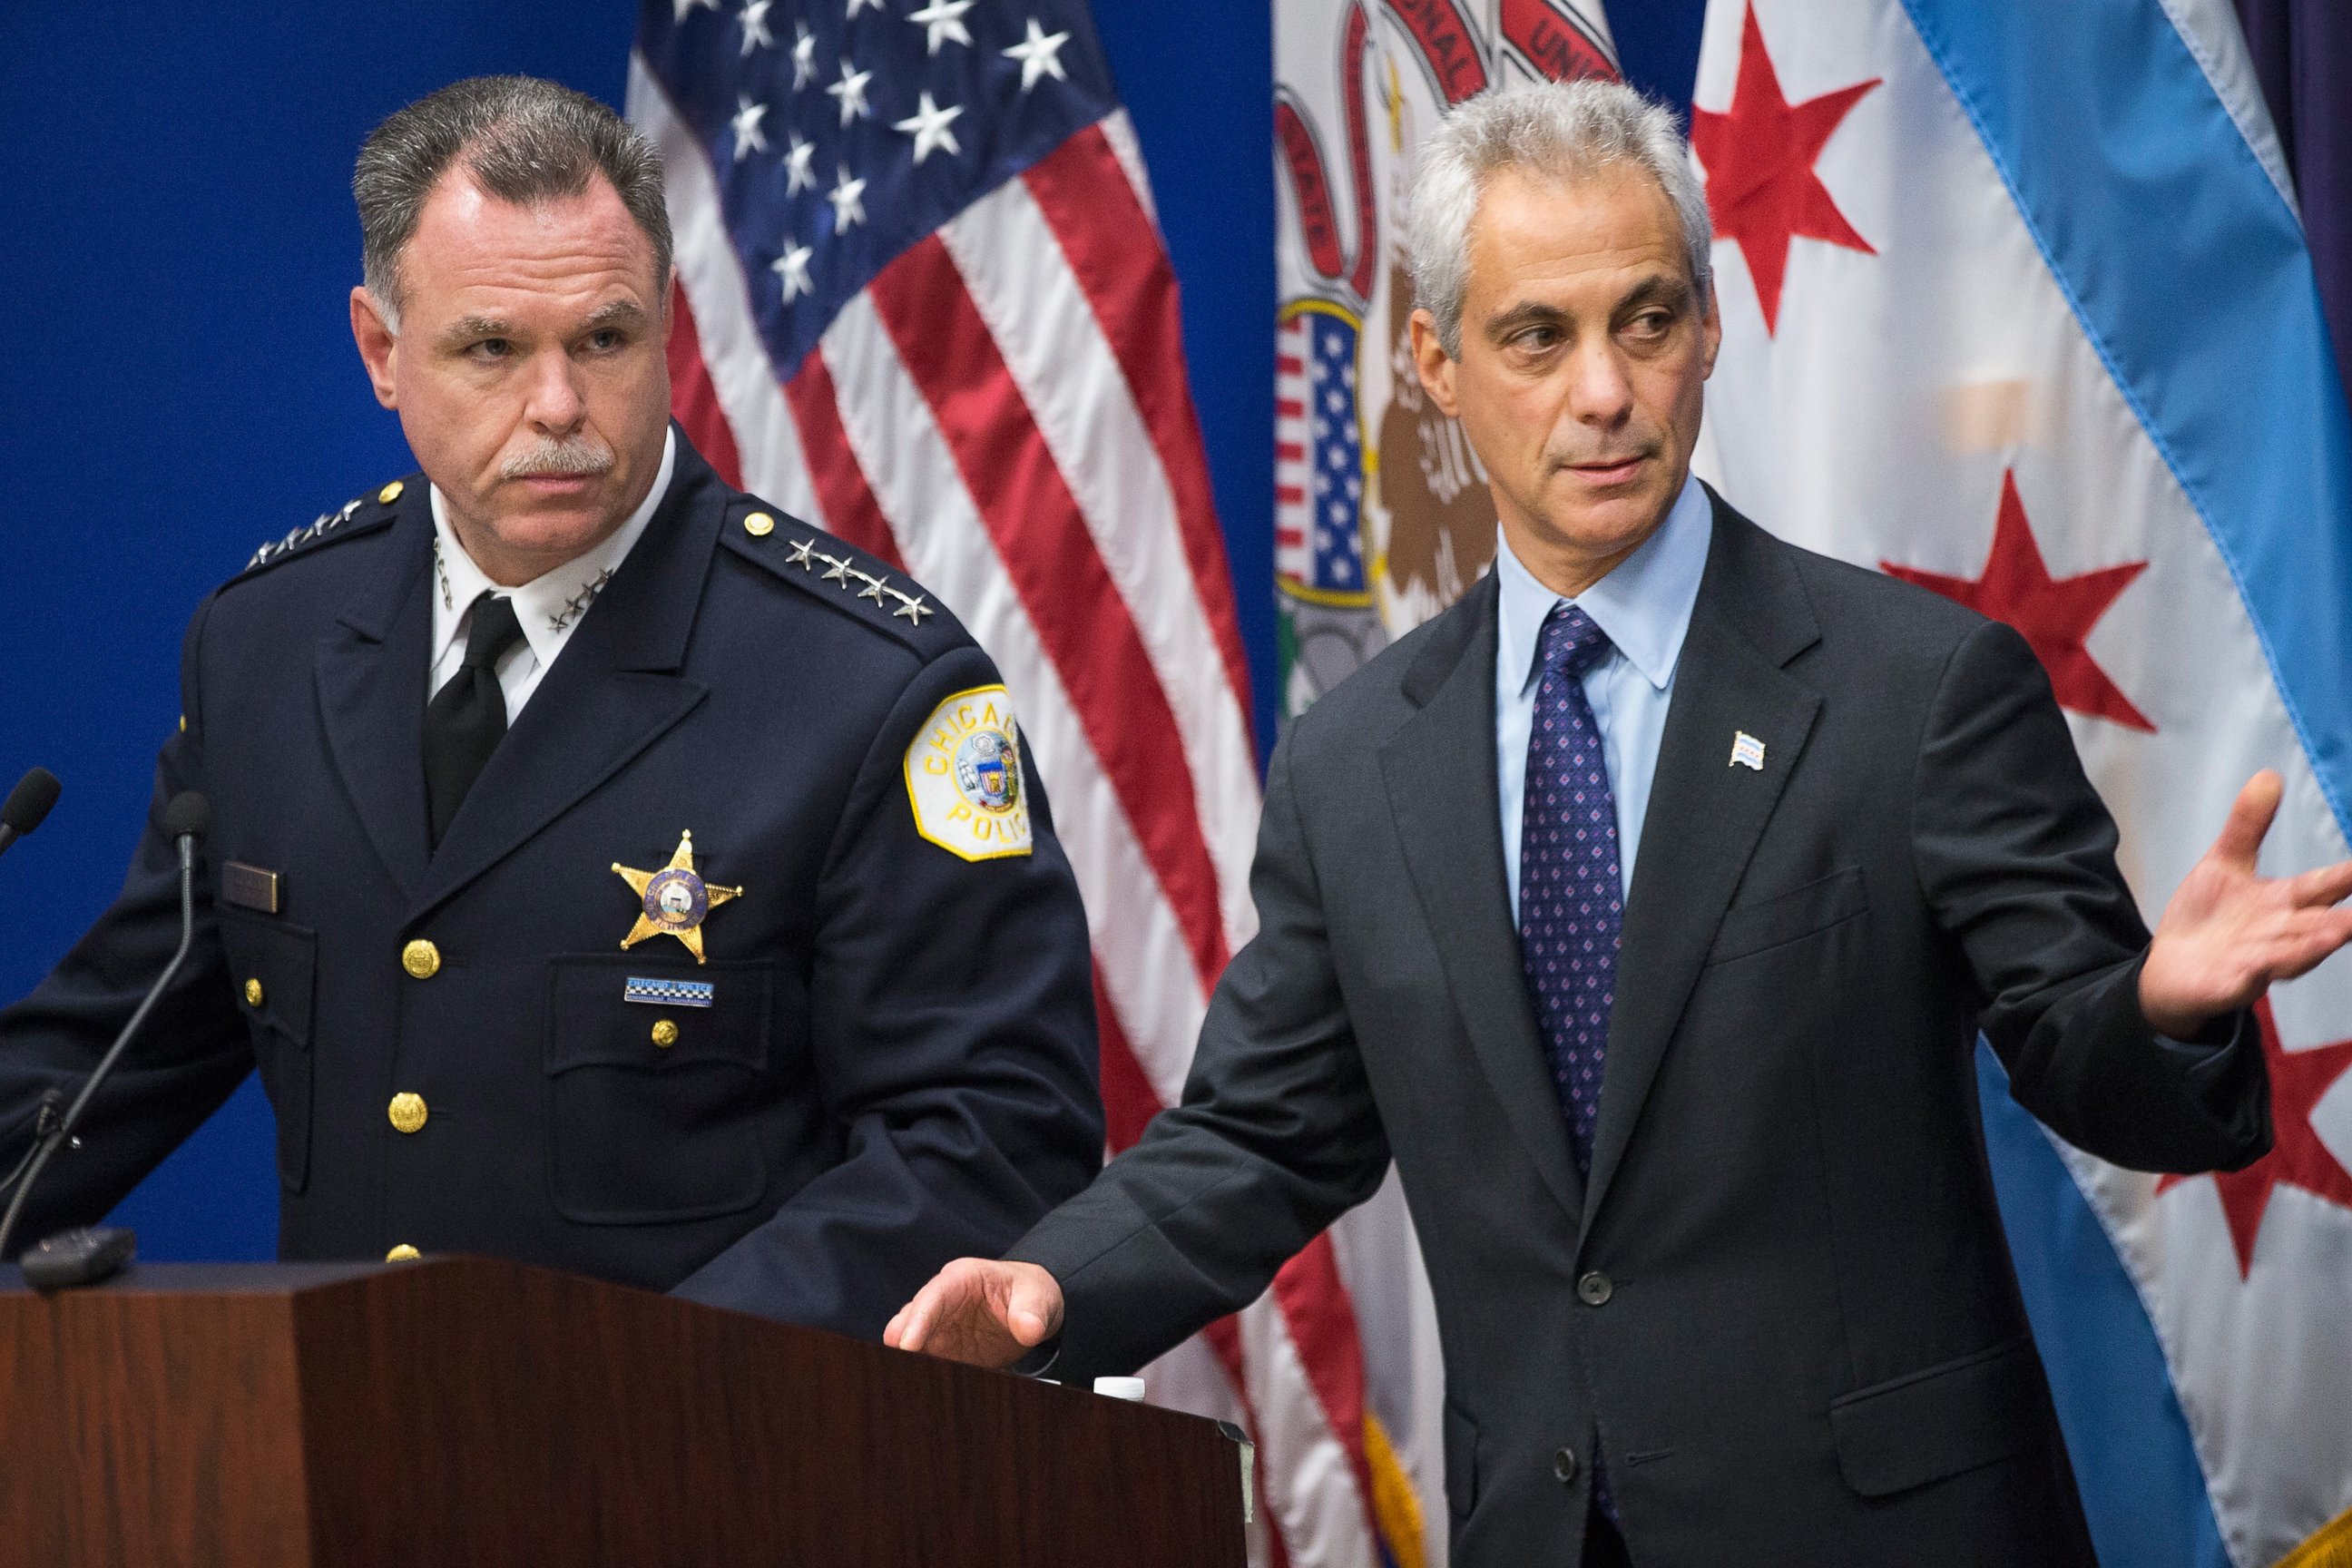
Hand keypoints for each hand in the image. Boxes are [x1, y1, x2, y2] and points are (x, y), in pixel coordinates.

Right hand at [884, 1258, 1064, 1368]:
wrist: (1033, 1309)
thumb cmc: (1030, 1293)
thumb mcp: (1038, 1296)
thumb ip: (1032, 1310)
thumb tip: (1028, 1328)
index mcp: (960, 1280)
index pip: (933, 1297)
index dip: (917, 1319)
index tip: (906, 1344)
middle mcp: (942, 1304)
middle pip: (911, 1321)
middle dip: (900, 1342)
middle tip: (892, 1366)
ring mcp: (940, 1330)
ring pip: (914, 1346)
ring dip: (908, 1363)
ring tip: (904, 1383)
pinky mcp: (945, 1354)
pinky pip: (929, 1365)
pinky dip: (924, 1376)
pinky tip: (921, 1394)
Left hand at [2140, 771, 2351, 1035]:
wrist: (2169, 969)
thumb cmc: (2208, 918)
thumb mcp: (2224, 864)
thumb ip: (2248, 826)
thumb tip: (2269, 775)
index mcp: (2285, 902)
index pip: (2330, 885)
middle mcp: (2281, 933)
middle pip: (2323, 924)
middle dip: (2348, 919)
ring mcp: (2257, 961)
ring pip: (2292, 954)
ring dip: (2312, 944)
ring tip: (2335, 930)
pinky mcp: (2228, 985)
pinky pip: (2244, 982)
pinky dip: (2252, 976)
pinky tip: (2257, 969)